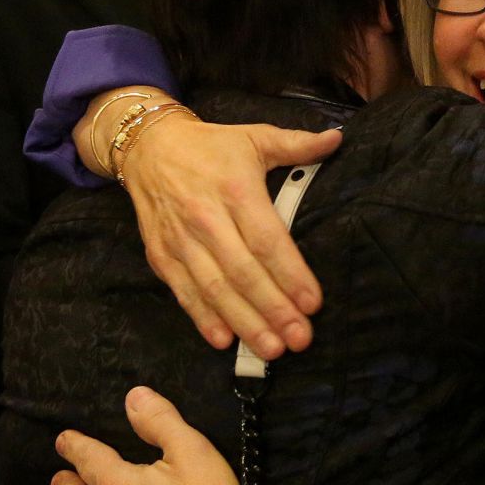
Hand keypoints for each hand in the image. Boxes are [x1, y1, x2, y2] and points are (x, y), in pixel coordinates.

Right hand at [117, 116, 342, 358]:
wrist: (147, 147)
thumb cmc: (210, 147)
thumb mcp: (254, 137)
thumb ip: (297, 144)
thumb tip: (337, 139)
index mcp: (236, 190)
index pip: (267, 241)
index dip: (291, 275)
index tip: (313, 303)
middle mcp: (206, 219)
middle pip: (243, 272)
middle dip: (274, 309)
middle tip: (300, 338)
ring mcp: (180, 241)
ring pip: (214, 288)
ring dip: (244, 322)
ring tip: (270, 348)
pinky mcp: (161, 256)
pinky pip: (183, 292)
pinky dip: (202, 318)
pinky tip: (224, 340)